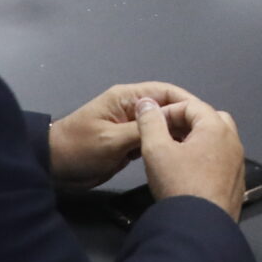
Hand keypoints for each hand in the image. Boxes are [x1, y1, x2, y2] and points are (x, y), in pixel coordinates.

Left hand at [45, 81, 193, 185]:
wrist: (54, 168)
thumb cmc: (79, 149)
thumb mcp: (112, 139)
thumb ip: (142, 130)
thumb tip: (172, 121)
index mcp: (127, 98)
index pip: (165, 92)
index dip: (187, 101)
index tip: (206, 117)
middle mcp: (131, 108)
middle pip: (166, 108)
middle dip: (186, 119)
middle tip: (207, 137)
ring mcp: (130, 126)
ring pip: (161, 126)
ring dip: (177, 134)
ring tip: (198, 147)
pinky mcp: (128, 143)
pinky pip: (153, 140)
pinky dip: (165, 146)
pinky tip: (179, 156)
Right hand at [137, 90, 246, 221]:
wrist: (200, 229)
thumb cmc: (178, 184)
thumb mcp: (156, 150)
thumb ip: (150, 122)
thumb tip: (146, 103)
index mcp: (216, 127)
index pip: (191, 105)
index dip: (167, 110)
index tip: (150, 124)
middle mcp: (233, 142)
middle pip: (209, 118)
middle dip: (186, 122)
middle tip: (165, 134)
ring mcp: (238, 164)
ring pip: (217, 140)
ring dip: (196, 140)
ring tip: (173, 152)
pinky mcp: (236, 184)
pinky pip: (221, 160)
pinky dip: (205, 158)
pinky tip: (188, 173)